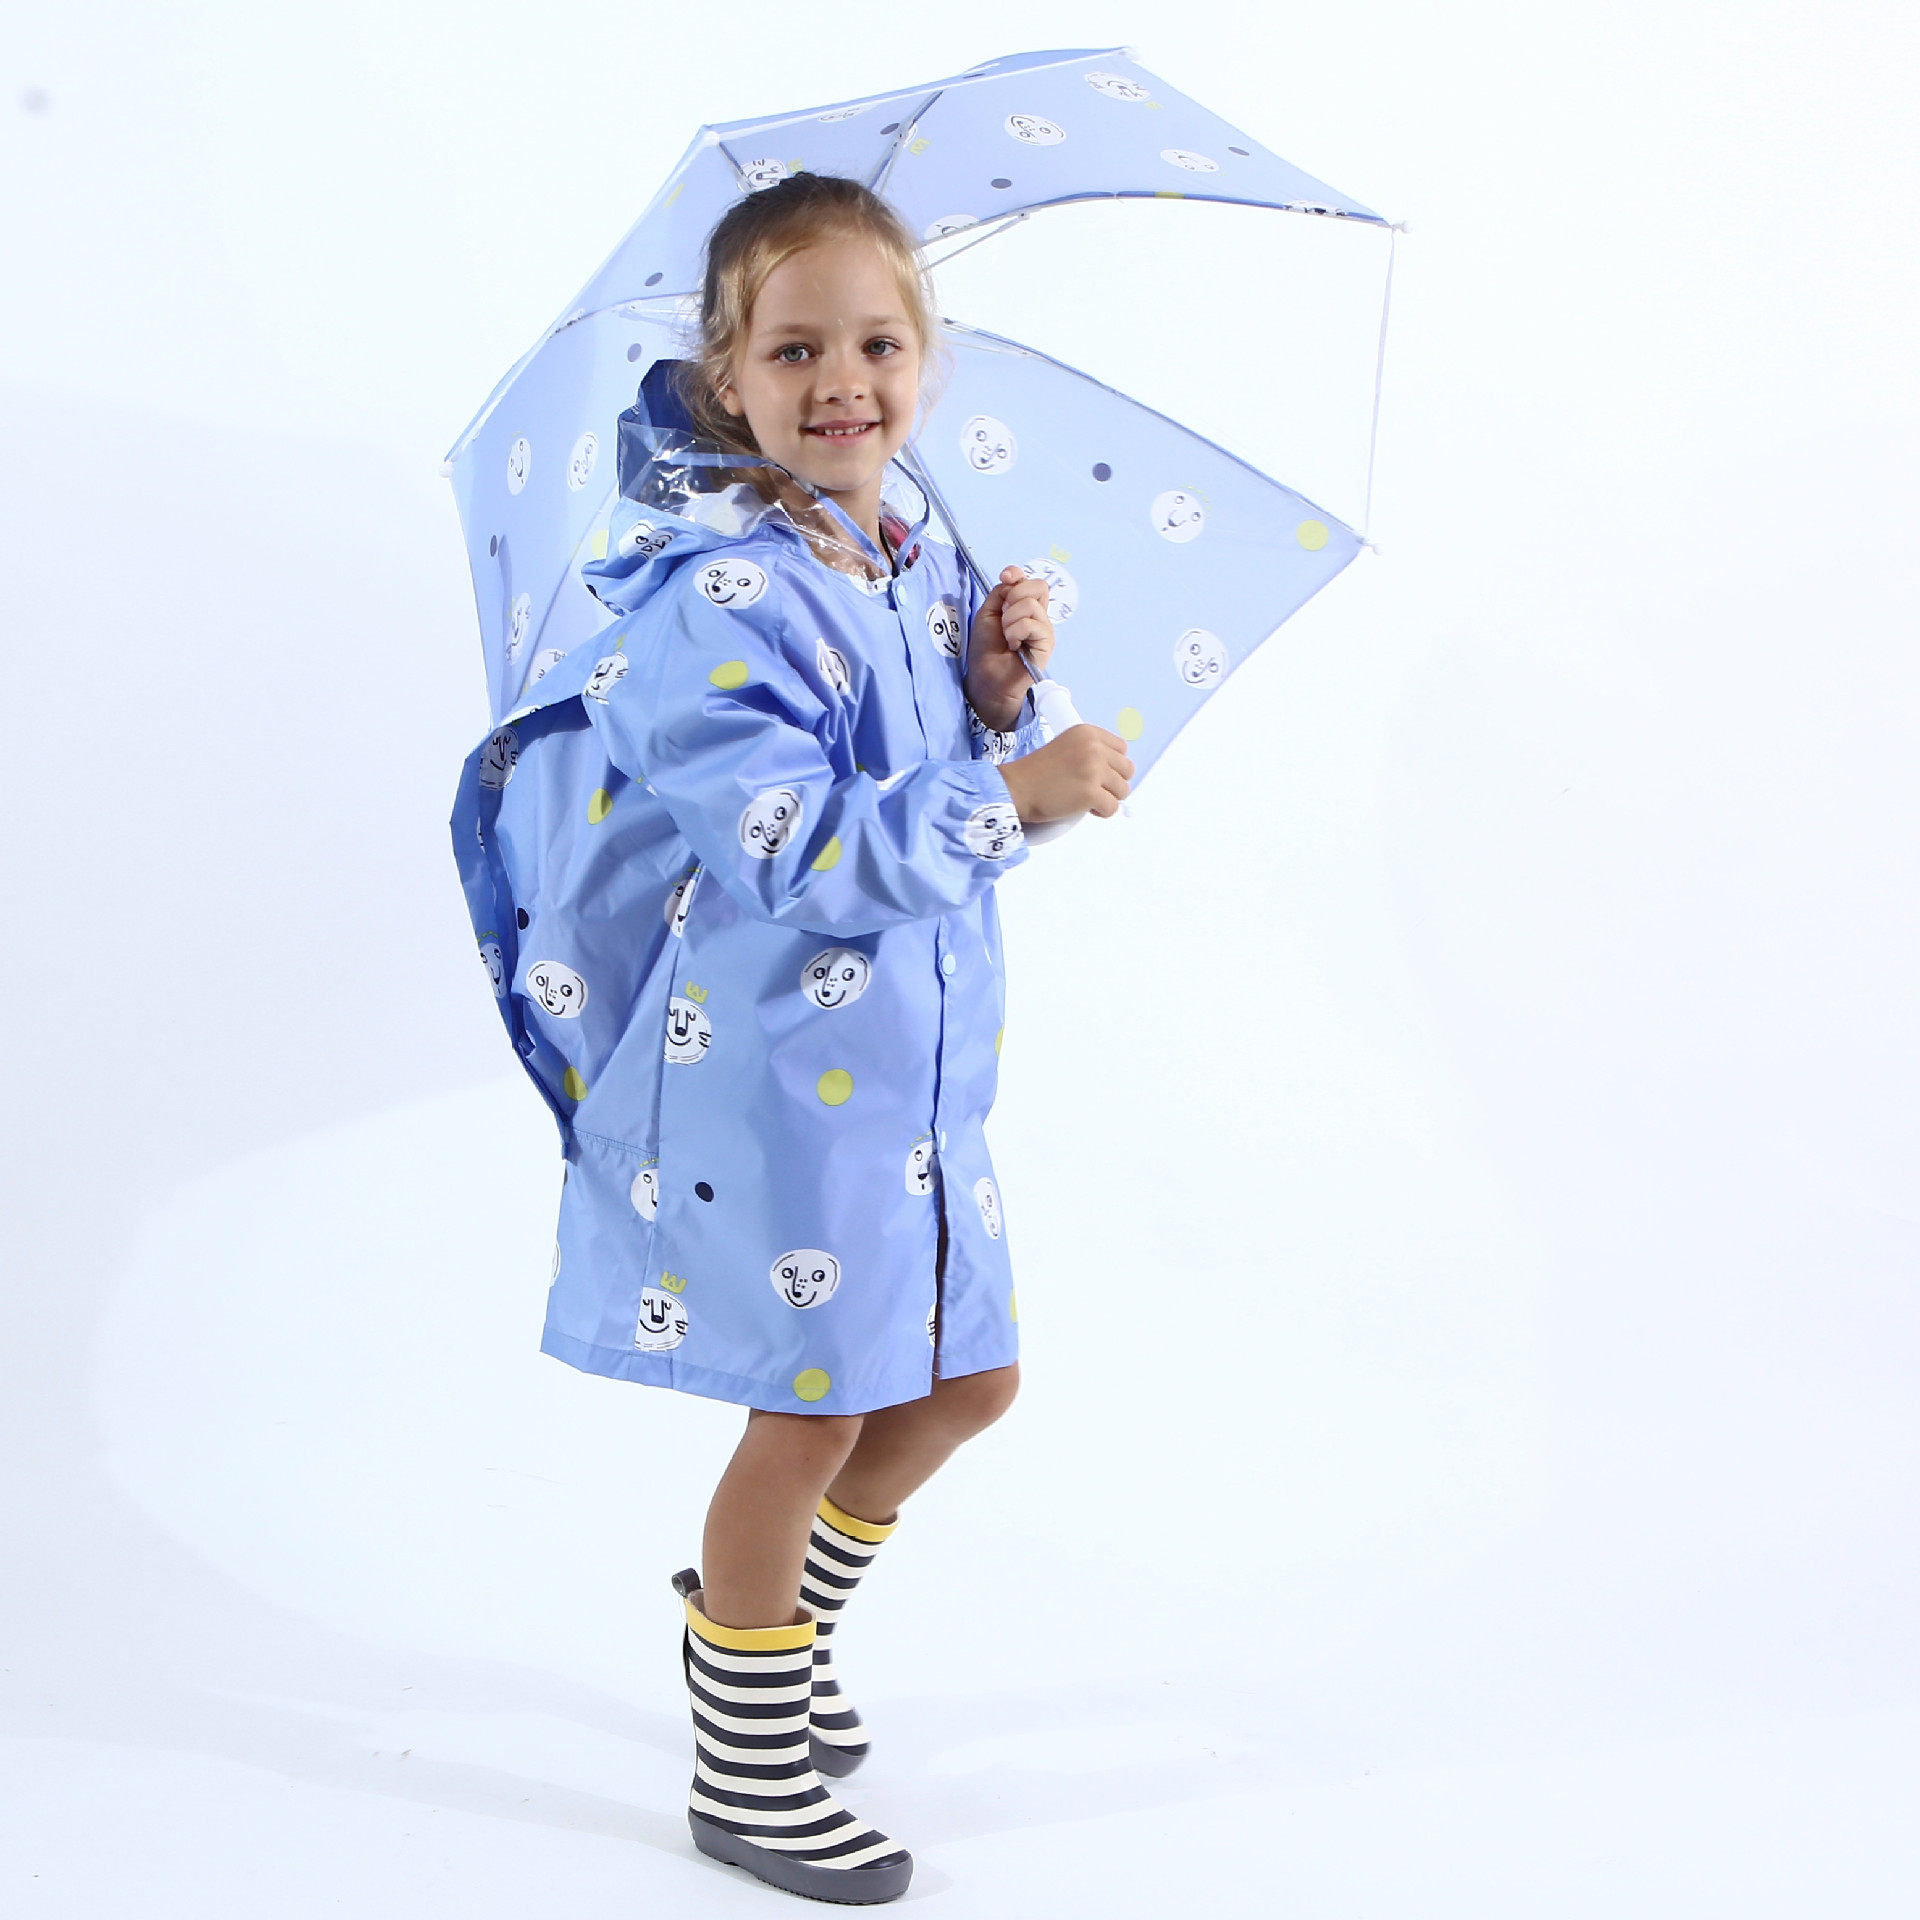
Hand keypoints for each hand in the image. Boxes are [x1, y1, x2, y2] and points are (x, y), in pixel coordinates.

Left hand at [965, 565, 1054, 730]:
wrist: (986, 676)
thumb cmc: (986, 648)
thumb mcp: (988, 612)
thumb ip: (1000, 593)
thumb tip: (1012, 579)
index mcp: (1023, 606)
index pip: (1029, 580)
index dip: (1017, 573)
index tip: (1004, 577)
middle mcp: (1037, 615)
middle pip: (1038, 586)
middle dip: (1015, 595)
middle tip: (1004, 617)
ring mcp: (1044, 628)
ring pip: (1031, 605)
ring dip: (1010, 620)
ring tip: (1006, 637)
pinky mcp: (1047, 642)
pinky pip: (1032, 624)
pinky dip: (1015, 632)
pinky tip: (1014, 646)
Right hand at [997, 724, 1132, 823]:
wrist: (1015, 788)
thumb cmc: (1034, 773)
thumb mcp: (1065, 747)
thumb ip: (1090, 751)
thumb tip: (1116, 770)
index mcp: (1087, 733)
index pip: (1122, 749)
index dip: (1112, 765)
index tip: (1100, 774)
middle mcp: (1093, 748)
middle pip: (1127, 770)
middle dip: (1113, 783)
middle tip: (1093, 789)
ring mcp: (1093, 770)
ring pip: (1123, 791)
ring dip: (1107, 798)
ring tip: (1086, 799)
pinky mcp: (1091, 793)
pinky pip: (1112, 808)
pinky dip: (1101, 813)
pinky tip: (1085, 808)